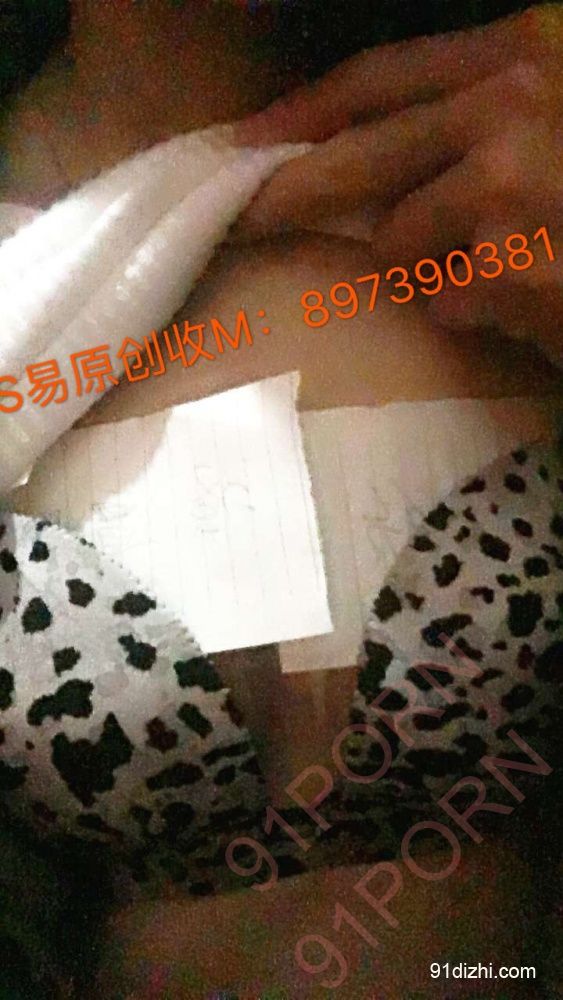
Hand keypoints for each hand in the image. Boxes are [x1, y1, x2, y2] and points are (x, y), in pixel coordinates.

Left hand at [234, 6, 562, 366]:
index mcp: (526, 49)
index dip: (305, 111)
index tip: (249, 141)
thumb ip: (475, 125)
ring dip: (431, 267)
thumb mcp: (555, 119)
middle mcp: (513, 101)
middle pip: (358, 156)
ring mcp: (511, 183)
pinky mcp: (514, 264)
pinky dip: (472, 310)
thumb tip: (377, 172)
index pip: (382, 75)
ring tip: (504, 268)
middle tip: (250, 217)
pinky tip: (530, 300)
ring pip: (401, 242)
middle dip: (292, 192)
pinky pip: (447, 299)